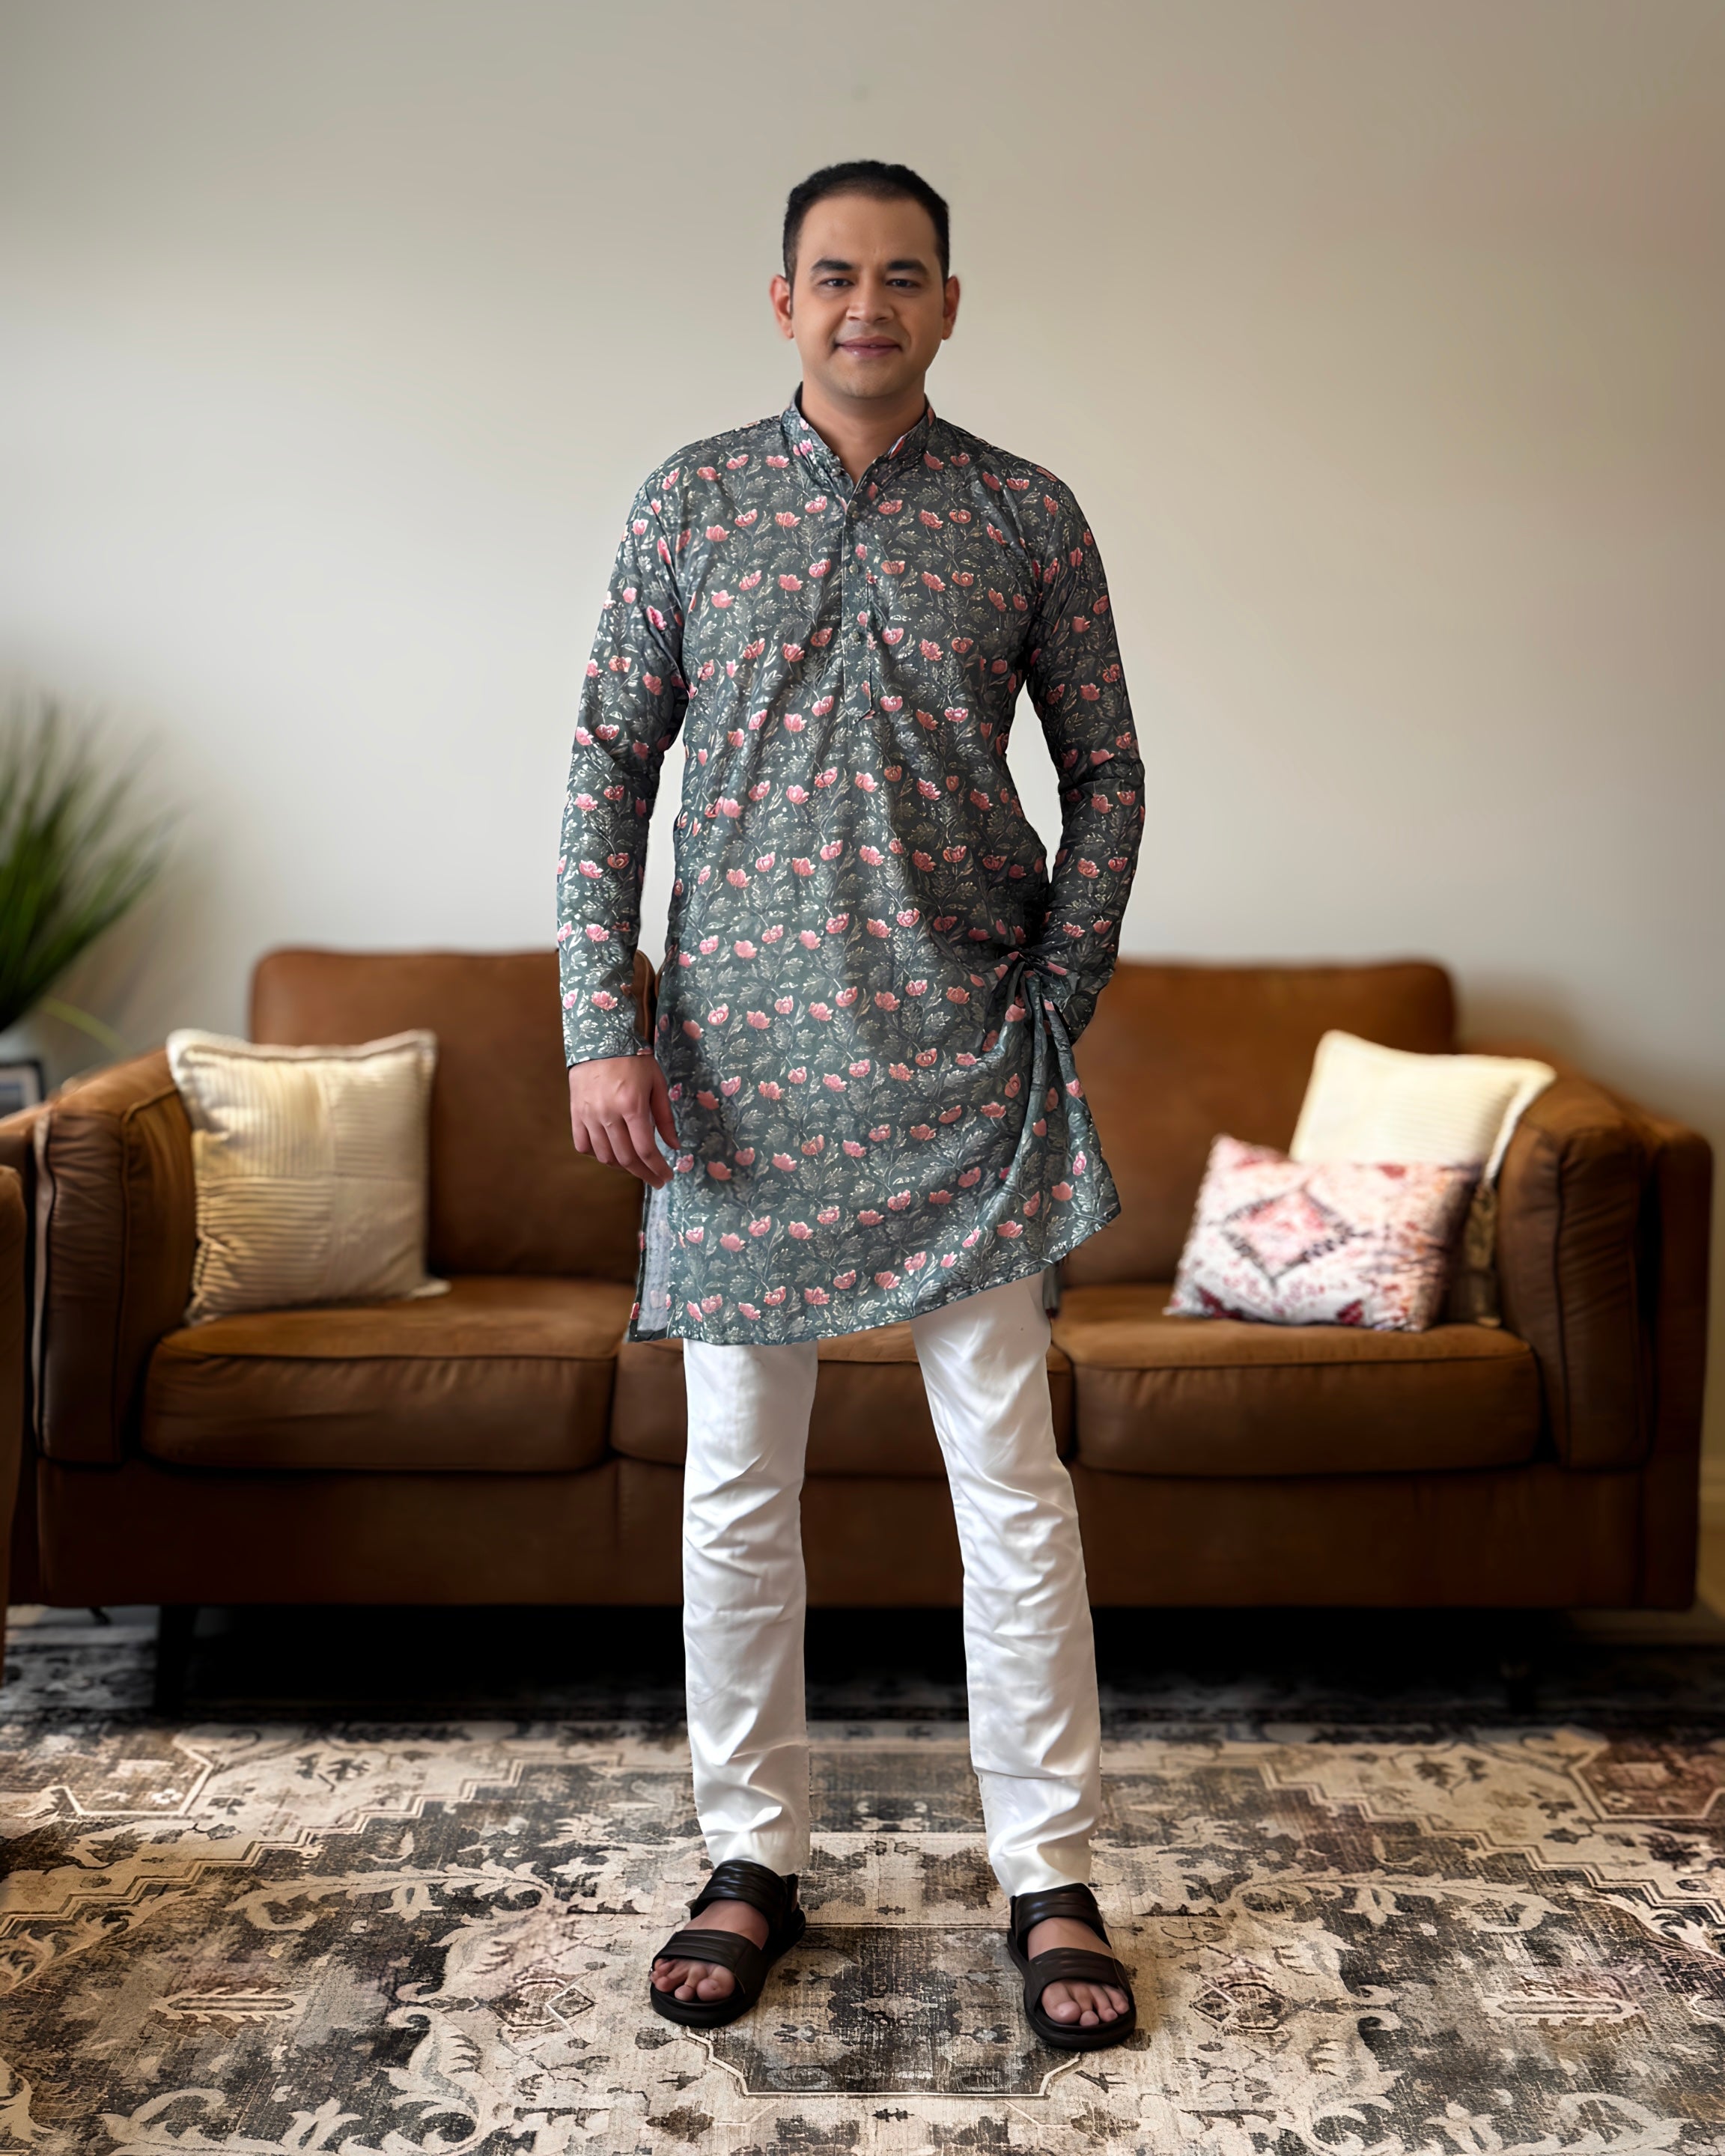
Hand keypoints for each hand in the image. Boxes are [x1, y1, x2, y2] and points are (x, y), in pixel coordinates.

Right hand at [568, 1053, 675, 1187]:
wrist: (600, 1038)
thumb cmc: (634, 1060)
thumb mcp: (657, 1084)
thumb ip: (665, 1117)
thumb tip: (674, 1146)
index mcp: (632, 1105)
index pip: (645, 1149)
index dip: (657, 1169)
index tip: (666, 1178)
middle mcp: (608, 1114)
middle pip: (626, 1158)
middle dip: (644, 1174)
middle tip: (655, 1180)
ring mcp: (589, 1115)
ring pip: (605, 1156)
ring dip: (622, 1167)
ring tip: (635, 1166)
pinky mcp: (575, 1114)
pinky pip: (583, 1145)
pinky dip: (597, 1155)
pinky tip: (610, 1153)